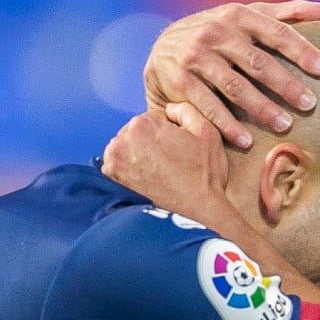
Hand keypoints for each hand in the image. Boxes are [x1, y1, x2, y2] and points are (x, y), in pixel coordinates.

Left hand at [100, 108, 229, 225]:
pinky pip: (120, 163)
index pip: (154, 118)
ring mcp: (114, 161)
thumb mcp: (207, 131)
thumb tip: (170, 108)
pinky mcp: (112, 178)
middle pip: (138, 132)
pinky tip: (148, 177)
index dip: (170, 132)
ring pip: (128, 147)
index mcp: (143, 124)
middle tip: (171, 161)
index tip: (179, 148)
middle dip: (152, 141)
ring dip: (140, 154)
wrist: (197, 211)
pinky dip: (131, 168)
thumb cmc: (205, 174)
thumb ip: (185, 109)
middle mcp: (123, 139)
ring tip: (160, 171)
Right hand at [143, 0, 319, 148]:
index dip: (301, 50)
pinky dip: (227, 124)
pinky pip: (207, 106)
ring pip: (234, 86)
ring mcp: (196, 56)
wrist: (164, 50)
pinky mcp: (180, 81)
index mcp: (238, 15)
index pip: (276, 31)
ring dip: (261, 108)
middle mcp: (216, 32)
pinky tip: (246, 141)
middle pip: (258, 62)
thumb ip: (289, 13)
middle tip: (310, 104)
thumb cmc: (220, 35)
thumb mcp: (249, 17)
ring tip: (284, 126)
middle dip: (285, 84)